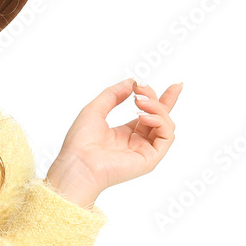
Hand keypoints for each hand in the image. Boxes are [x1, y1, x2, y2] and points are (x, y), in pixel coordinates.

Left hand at [46, 78, 182, 203]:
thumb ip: (113, 94)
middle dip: (160, 99)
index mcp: (124, 134)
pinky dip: (160, 121)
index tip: (149, 82)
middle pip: (161, 118)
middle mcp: (136, 142)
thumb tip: (132, 81)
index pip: (147, 113)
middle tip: (142, 89)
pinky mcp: (150, 159)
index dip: (155, 97)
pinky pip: (166, 136)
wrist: (79, 163)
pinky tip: (143, 116)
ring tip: (138, 102)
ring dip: (156, 108)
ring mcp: (144, 151)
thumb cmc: (80, 142)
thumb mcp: (95, 110)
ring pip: (166, 125)